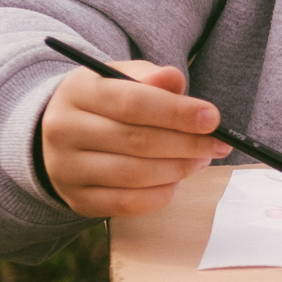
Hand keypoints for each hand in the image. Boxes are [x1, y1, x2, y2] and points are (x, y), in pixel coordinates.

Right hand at [39, 61, 229, 218]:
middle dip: (188, 144)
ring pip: (134, 175)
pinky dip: (162, 194)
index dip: (178, 113)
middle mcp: (63, 130)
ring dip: (179, 169)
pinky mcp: (78, 198)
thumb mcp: (126, 77)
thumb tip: (173, 80)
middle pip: (137, 141)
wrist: (69, 131)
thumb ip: (153, 77)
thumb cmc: (110, 100)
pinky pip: (128, 204)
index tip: (213, 119)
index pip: (132, 103)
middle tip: (218, 144)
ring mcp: (65, 168)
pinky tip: (176, 180)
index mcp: (77, 91)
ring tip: (201, 159)